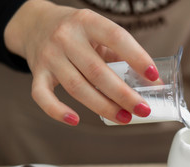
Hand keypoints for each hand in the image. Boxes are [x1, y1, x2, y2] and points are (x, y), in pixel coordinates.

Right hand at [4, 0, 157, 125]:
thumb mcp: (99, 32)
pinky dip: (57, 111)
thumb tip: (153, 82)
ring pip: (77, 87)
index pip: (116, 37)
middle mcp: (66, 37)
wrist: (35, 24)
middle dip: (124, 95)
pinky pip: (42, 96)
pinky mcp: (37, 72)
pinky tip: (75, 120)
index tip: (153, 76)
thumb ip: (122, 54)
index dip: (137, 57)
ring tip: (125, 118)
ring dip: (103, 107)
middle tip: (143, 109)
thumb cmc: (78, 32)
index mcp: (88, 22)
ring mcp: (50, 56)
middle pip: (97, 71)